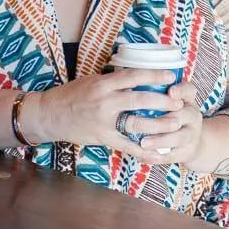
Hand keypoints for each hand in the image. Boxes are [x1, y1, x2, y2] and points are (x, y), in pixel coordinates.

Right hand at [28, 68, 179, 154]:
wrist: (50, 115)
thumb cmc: (71, 95)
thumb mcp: (91, 81)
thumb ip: (113, 81)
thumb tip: (137, 77)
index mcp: (103, 84)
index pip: (133, 76)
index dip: (154, 76)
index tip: (171, 77)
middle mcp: (105, 101)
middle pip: (140, 100)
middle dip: (162, 102)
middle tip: (178, 102)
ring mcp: (104, 122)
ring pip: (137, 123)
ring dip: (158, 125)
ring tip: (175, 124)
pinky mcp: (103, 138)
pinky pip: (127, 145)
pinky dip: (143, 150)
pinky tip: (157, 151)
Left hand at [130, 80, 204, 165]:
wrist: (192, 141)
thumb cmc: (172, 115)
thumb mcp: (169, 102)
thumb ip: (155, 93)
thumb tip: (128, 84)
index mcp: (187, 100)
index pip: (188, 90)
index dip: (180, 90)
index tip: (170, 92)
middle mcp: (193, 115)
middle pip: (182, 115)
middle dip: (163, 118)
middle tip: (143, 120)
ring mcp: (192, 134)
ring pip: (178, 137)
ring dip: (159, 140)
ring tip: (143, 143)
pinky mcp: (187, 152)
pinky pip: (172, 156)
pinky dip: (156, 157)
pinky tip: (142, 157)